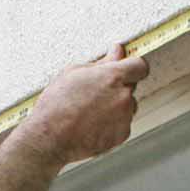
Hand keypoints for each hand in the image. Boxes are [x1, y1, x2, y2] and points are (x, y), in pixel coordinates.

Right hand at [17, 44, 148, 164]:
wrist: (49, 138)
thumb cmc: (56, 105)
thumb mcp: (74, 72)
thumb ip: (102, 61)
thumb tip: (116, 52)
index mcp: (113, 77)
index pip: (139, 66)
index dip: (131, 67)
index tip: (125, 68)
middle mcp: (123, 96)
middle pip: (131, 86)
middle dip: (118, 86)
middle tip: (95, 92)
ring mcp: (124, 117)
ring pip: (127, 106)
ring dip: (116, 106)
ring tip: (91, 111)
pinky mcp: (121, 135)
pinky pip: (122, 124)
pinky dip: (112, 124)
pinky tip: (92, 124)